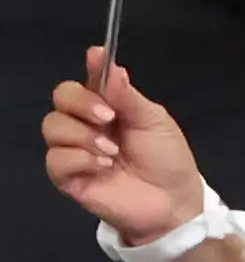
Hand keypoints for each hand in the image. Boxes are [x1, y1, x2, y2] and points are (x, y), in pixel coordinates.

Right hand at [41, 51, 208, 247]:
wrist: (174, 204)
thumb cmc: (168, 161)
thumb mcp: (155, 122)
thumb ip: (128, 96)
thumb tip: (109, 63)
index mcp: (107, 108)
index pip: (87, 81)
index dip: (91, 68)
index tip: (97, 57)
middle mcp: (86, 124)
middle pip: (61, 97)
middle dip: (82, 103)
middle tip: (108, 118)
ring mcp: (75, 150)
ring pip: (53, 126)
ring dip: (84, 135)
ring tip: (112, 151)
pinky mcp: (69, 177)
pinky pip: (55, 159)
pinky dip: (79, 159)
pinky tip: (103, 167)